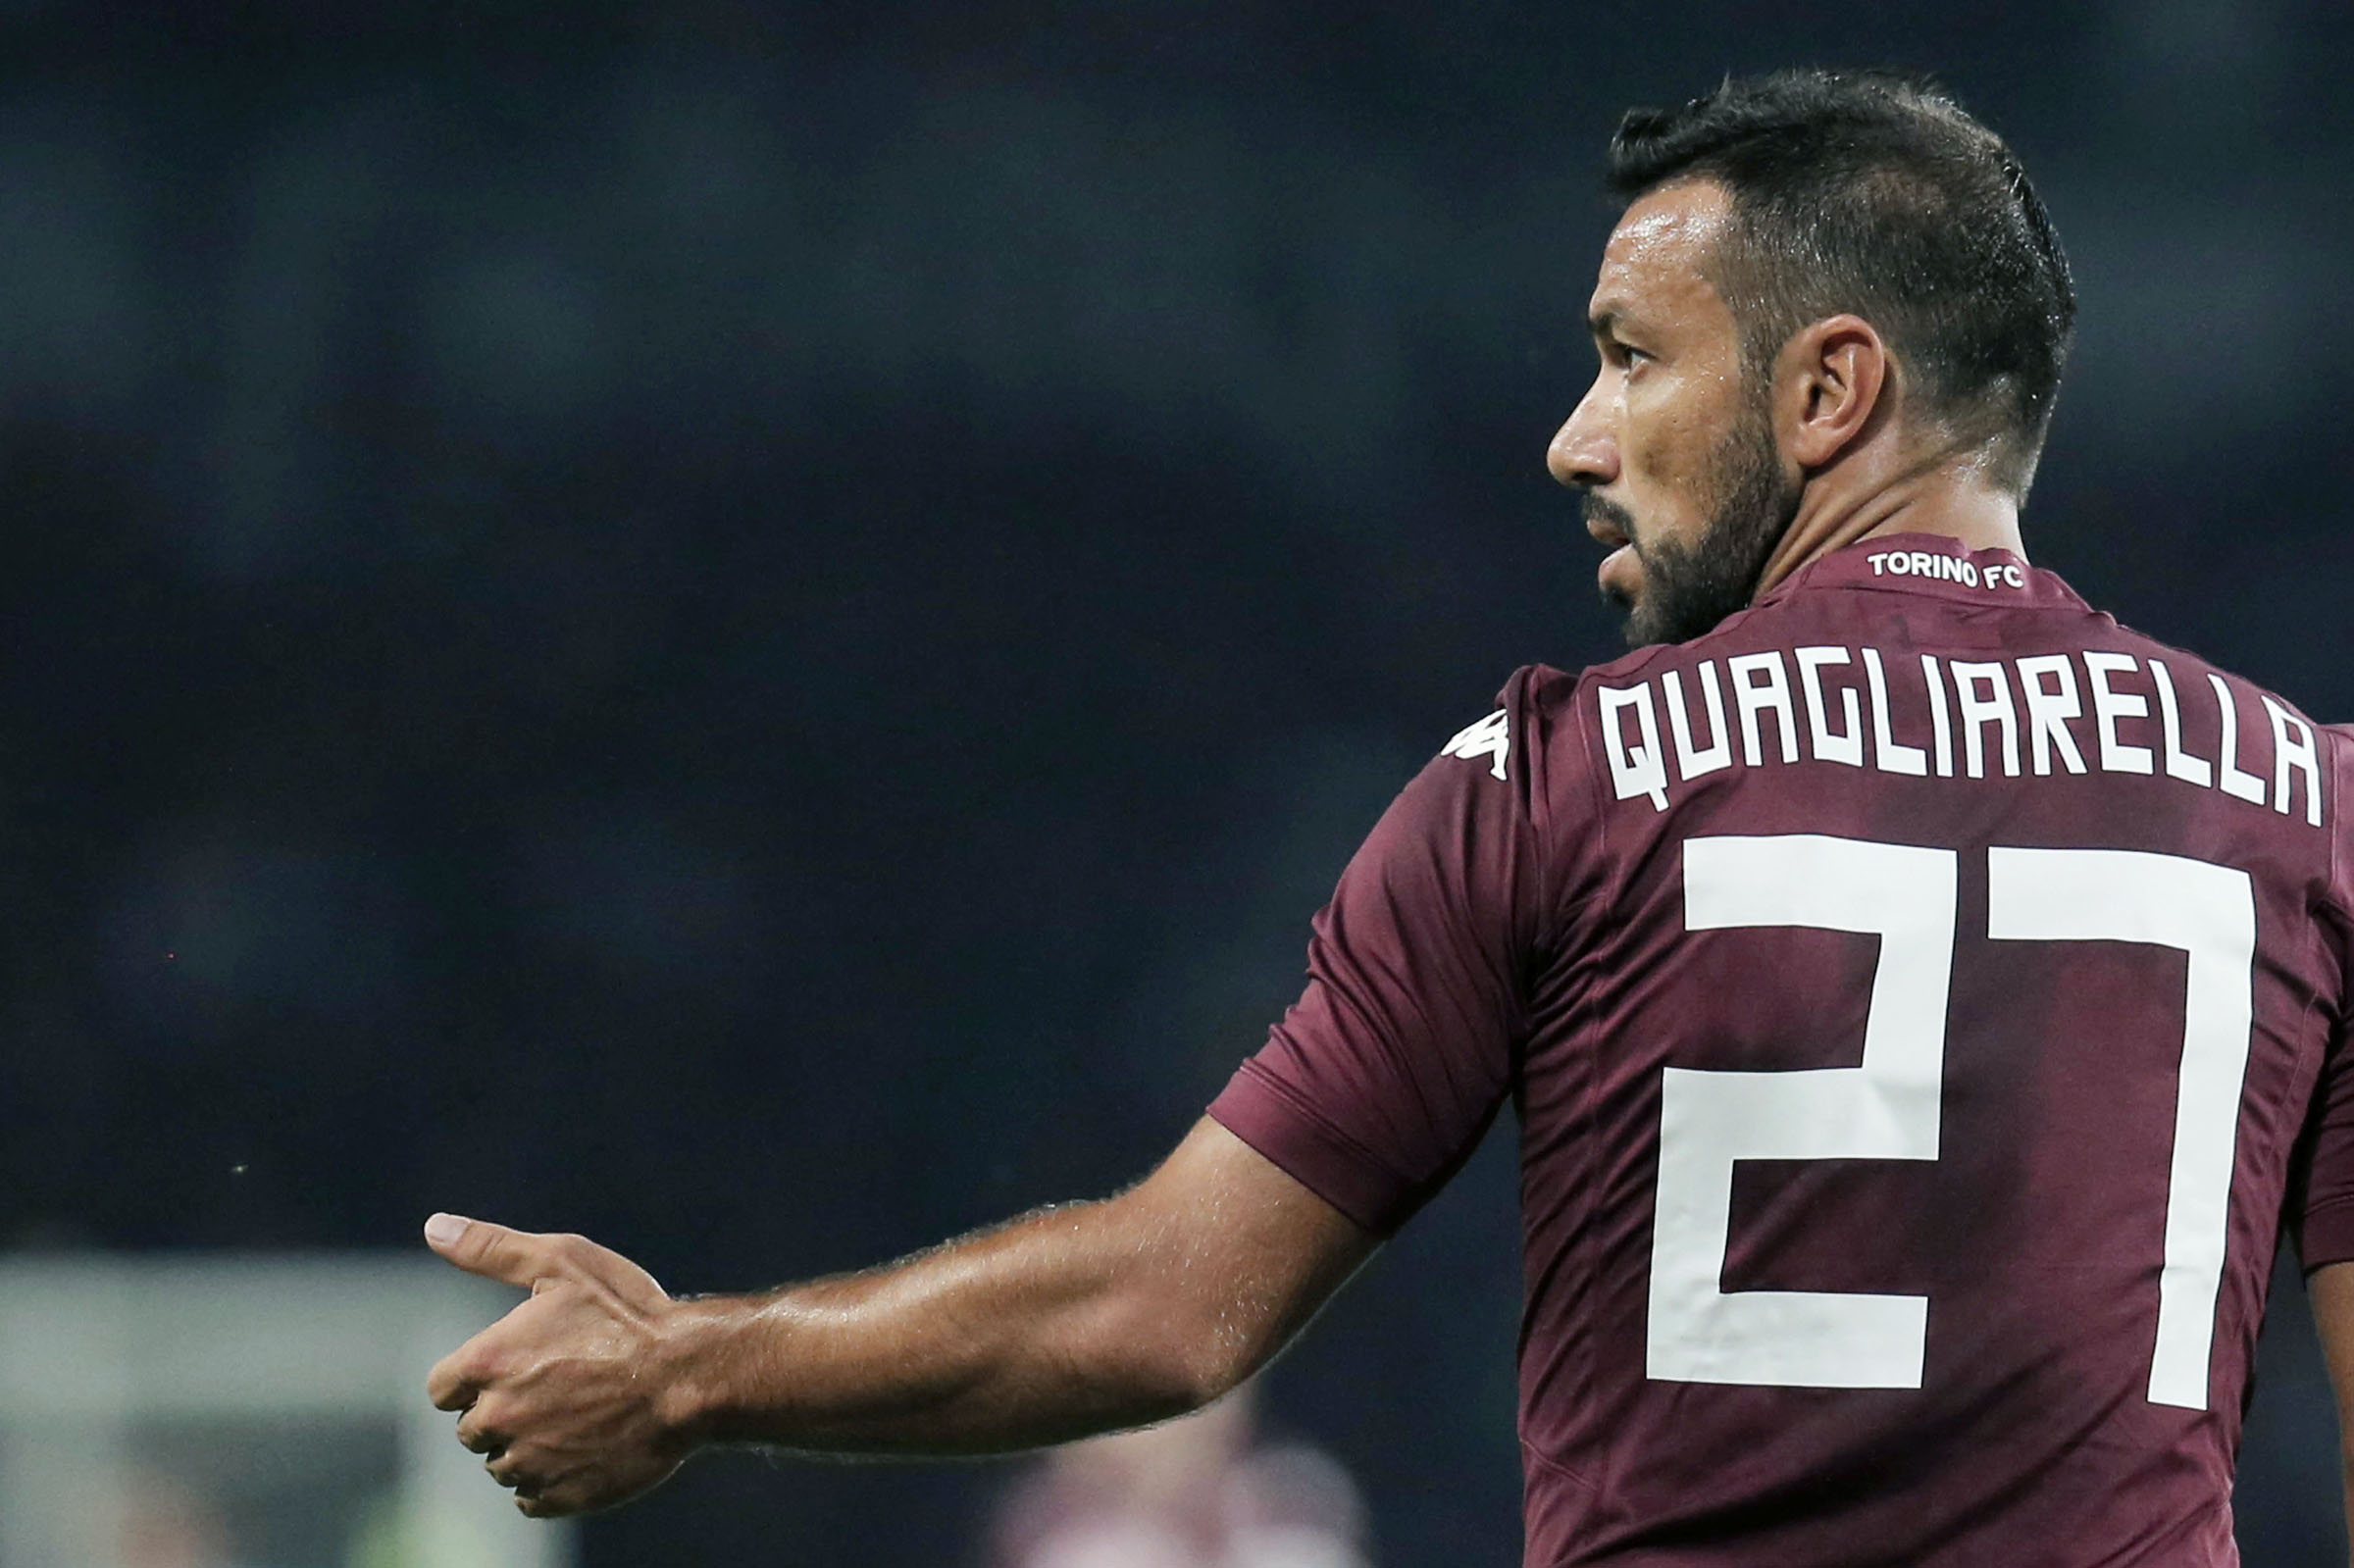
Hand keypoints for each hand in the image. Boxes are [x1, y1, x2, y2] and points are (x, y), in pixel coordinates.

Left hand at [424, 1213, 699, 1516]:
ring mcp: (527, 1461)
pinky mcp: (559, 1495)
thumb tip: (434, 1226)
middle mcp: (497, 1417)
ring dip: (527, 1446)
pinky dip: (550, 1478)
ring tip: (578, 1417)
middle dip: (505, 1410)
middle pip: (472, 1430)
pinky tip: (585, 1448)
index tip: (521, 1365)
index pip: (443, 1389)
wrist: (692, 1374)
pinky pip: (531, 1497)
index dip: (477, 1376)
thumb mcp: (563, 1264)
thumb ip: (490, 1248)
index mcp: (487, 1363)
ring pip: (502, 1465)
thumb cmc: (629, 1313)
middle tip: (560, 1388)